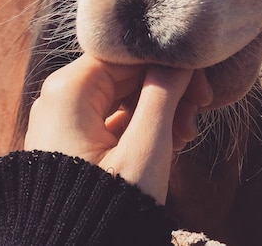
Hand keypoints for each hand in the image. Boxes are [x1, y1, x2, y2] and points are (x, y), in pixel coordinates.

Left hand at [24, 54, 212, 203]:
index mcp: (69, 89)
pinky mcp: (72, 138)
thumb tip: (181, 58)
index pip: (128, 55)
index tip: (201, 84)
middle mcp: (60, 96)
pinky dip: (141, 126)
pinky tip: (170, 141)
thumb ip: (165, 93)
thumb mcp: (145, 148)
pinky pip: (113, 118)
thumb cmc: (106, 208)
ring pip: (123, 96)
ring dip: (159, 110)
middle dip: (167, 91)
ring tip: (187, 135)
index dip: (168, 64)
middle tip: (200, 112)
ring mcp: (64, 117)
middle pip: (126, 74)